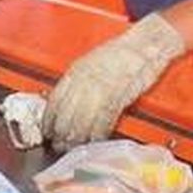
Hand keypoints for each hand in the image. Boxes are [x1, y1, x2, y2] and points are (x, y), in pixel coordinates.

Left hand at [43, 13, 185, 149]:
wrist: (145, 45)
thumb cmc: (120, 53)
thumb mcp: (90, 63)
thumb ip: (77, 82)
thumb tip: (65, 103)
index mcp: (76, 70)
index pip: (56, 100)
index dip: (49, 119)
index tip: (47, 131)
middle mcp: (86, 80)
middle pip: (67, 113)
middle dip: (61, 133)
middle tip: (58, 145)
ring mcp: (102, 89)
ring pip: (84, 119)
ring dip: (77, 137)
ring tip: (72, 147)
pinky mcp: (120, 97)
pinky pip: (105, 120)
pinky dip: (98, 133)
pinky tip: (94, 141)